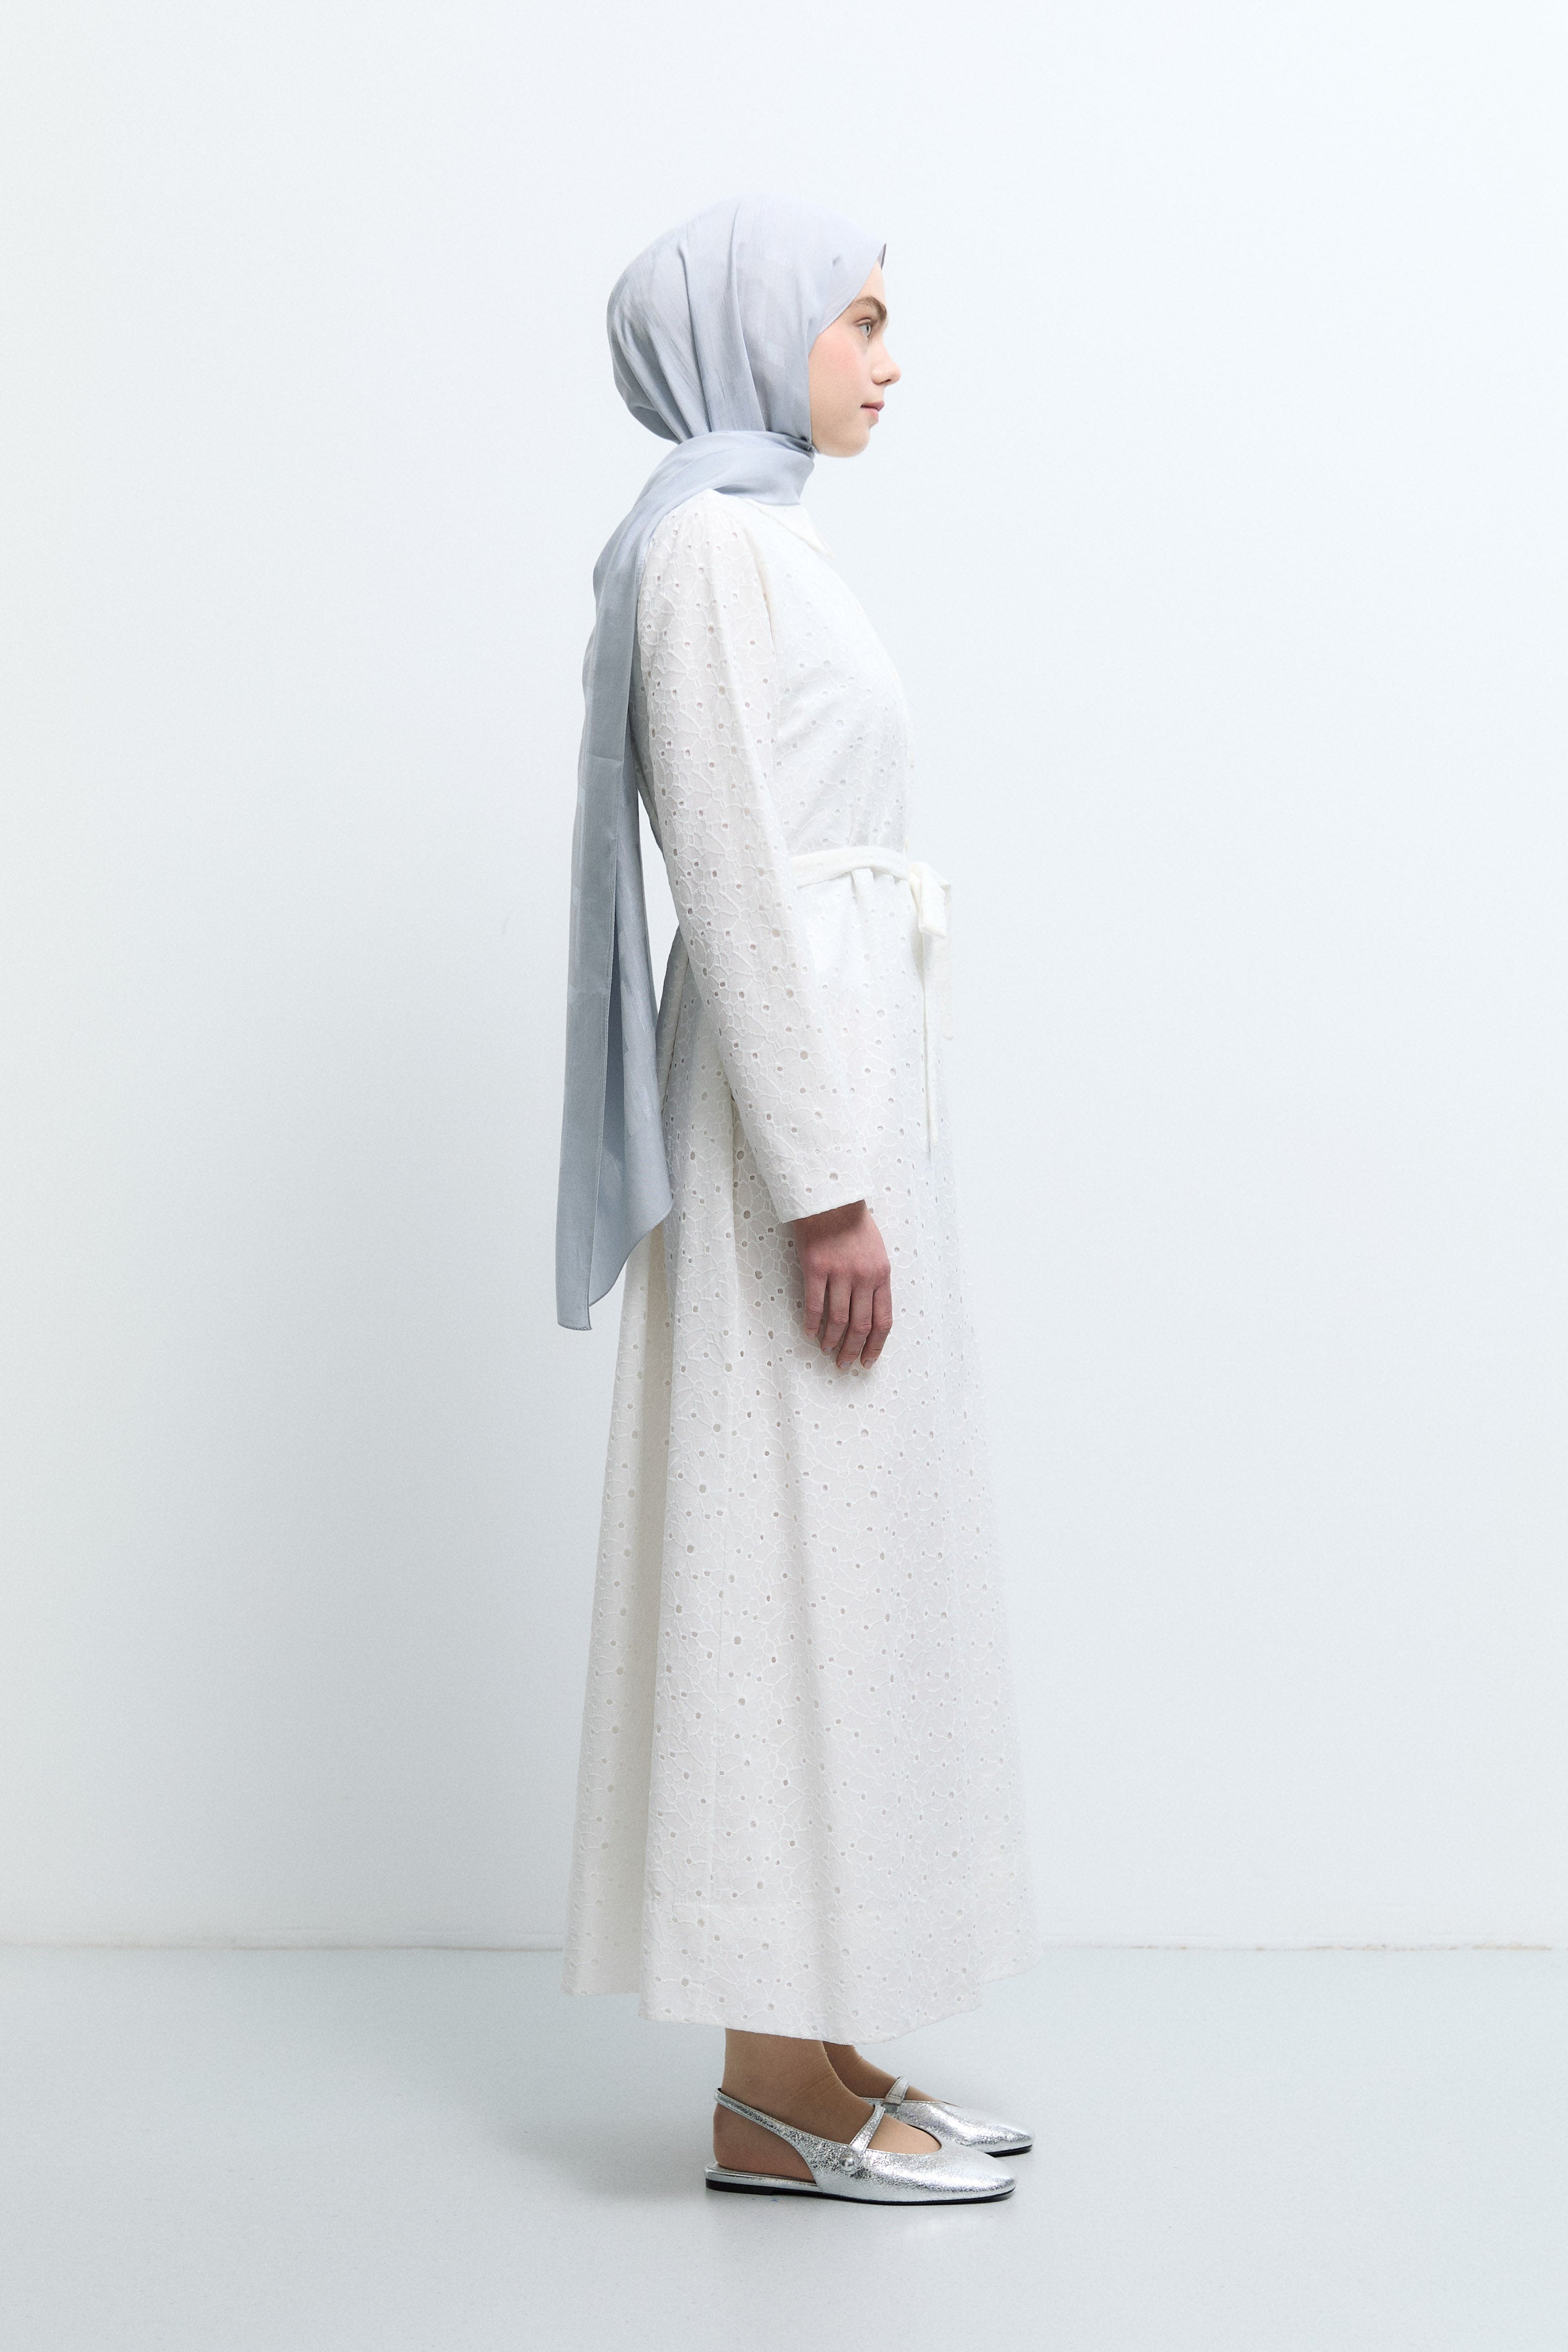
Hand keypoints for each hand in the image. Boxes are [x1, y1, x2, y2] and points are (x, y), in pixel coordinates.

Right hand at [791, 1200, 891, 1369]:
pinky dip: (812, 1323)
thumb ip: (875, 1278)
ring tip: (826, 1350)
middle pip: (861, 1325)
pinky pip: (814, 1305)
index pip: (883, 1320)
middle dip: (853, 1350)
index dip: (875, 1345)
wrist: (831, 1198)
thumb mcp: (876, 1250)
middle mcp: (864, 1277)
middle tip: (844, 1364)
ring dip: (832, 1340)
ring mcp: (840, 1273)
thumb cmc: (853, 1223)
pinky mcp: (816, 1268)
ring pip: (838, 1320)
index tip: (868, 1360)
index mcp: (882, 1274)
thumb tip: (869, 1309)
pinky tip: (809, 1332)